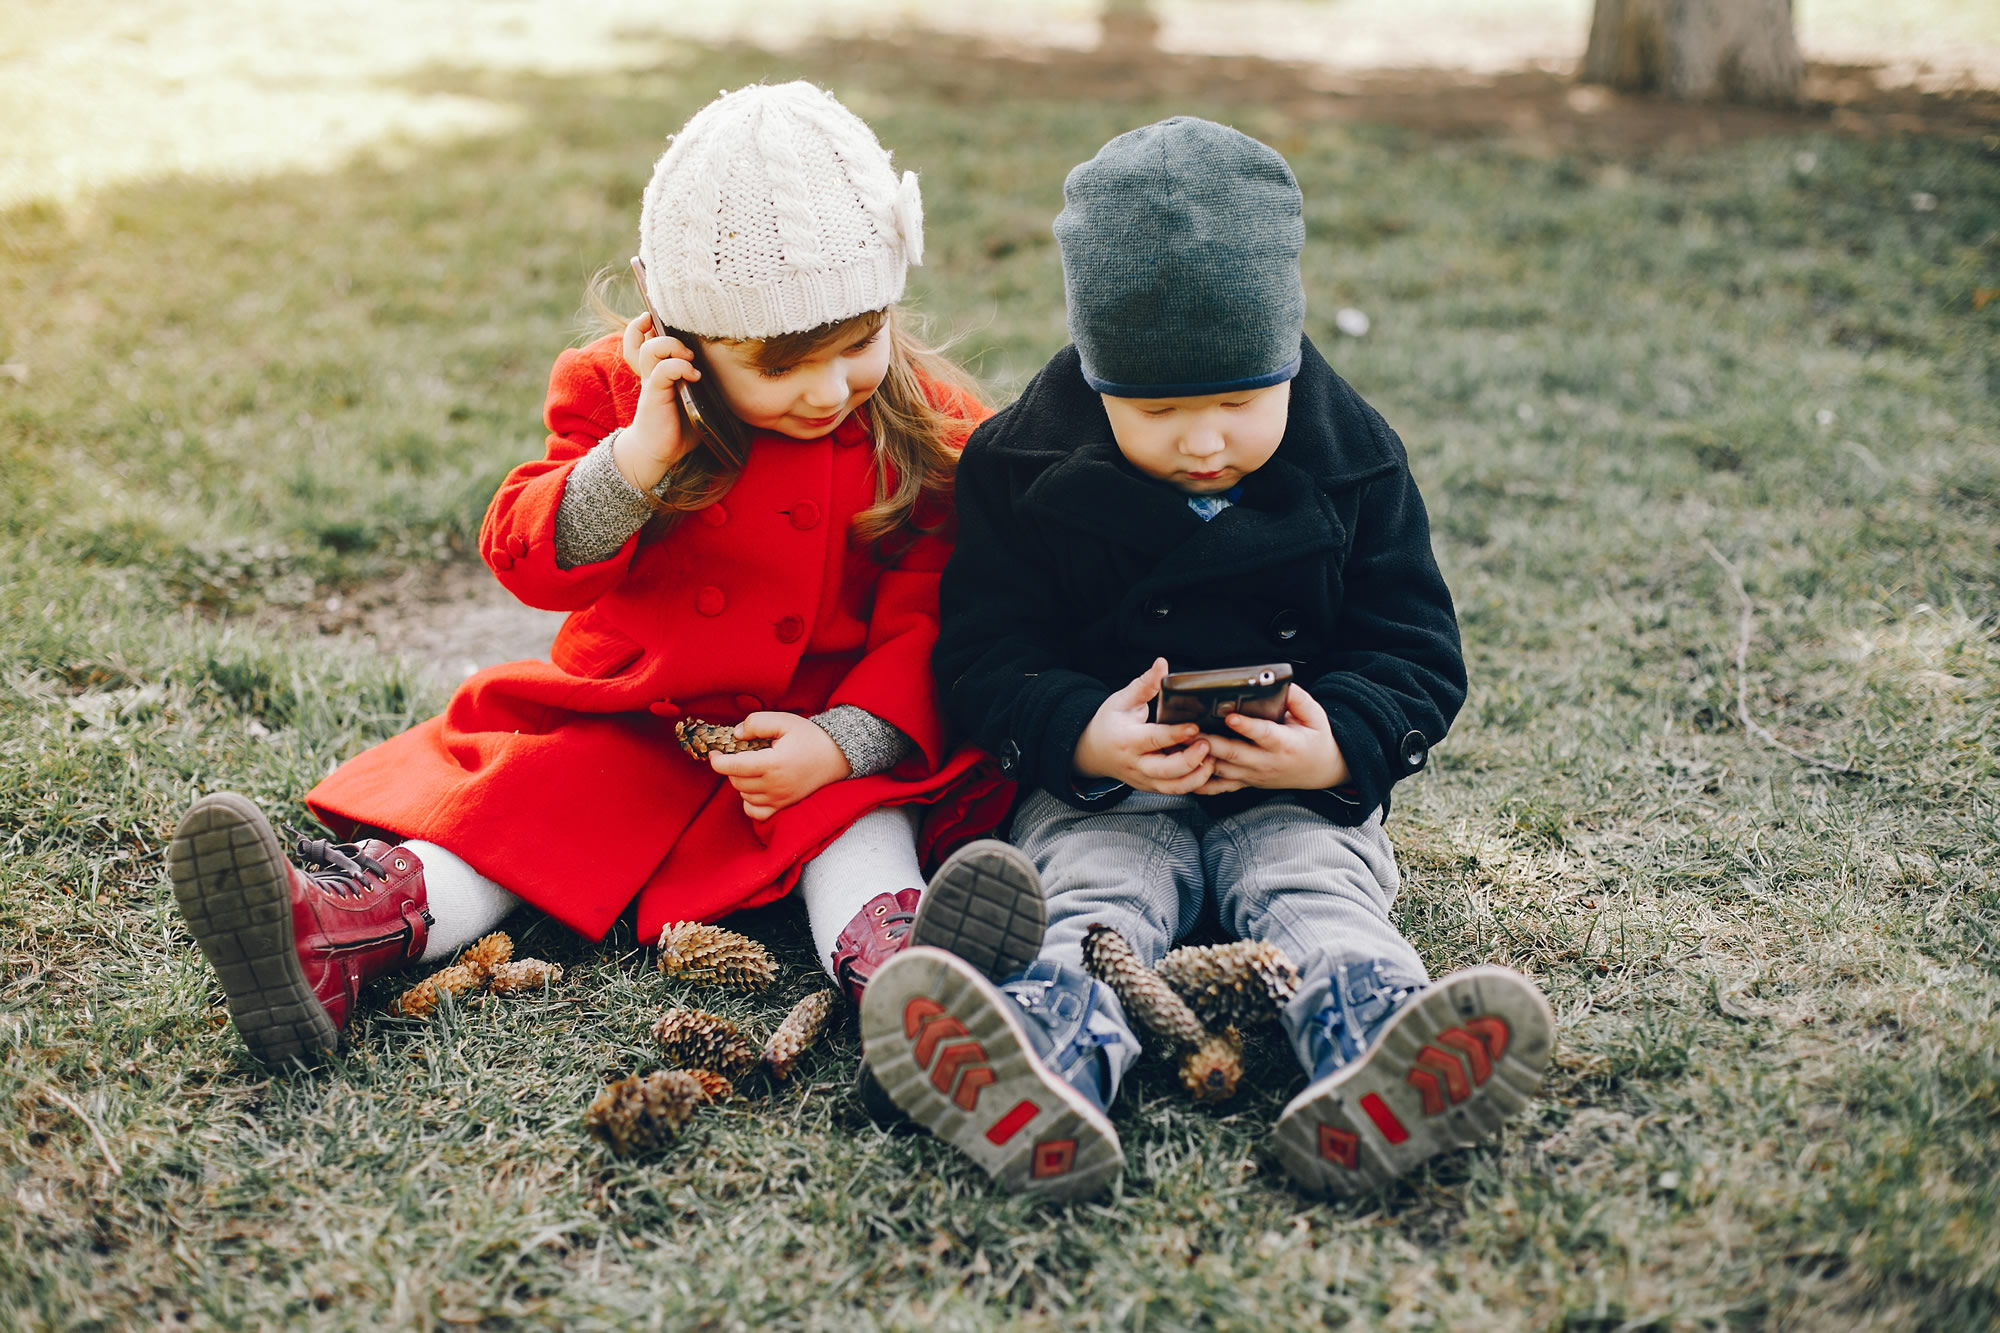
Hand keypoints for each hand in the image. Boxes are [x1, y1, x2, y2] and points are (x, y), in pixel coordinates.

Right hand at [615, 313, 703, 490]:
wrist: (658, 451)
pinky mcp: (654, 394)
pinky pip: (663, 370)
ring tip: (690, 358)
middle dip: (662, 330)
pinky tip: (694, 376)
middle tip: (687, 345)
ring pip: (651, 349)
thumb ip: (707, 386)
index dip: (643, 325)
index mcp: (658, 369)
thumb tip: (740, 374)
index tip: (657, 317)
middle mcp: (652, 371)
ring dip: (672, 347)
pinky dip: (680, 367)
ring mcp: (651, 381)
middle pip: (643, 337)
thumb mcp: (696, 402)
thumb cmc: (679, 427)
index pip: (643, 338)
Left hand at [707, 712, 851, 821]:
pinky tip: (754, 787)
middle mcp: (775, 785)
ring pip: (743, 795)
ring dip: (740, 781)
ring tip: (751, 767)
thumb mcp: (784, 720)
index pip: (733, 767)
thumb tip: (735, 734)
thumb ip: (756, 722)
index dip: (717, 761)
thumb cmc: (809, 737)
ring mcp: (780, 799)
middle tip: (738, 753)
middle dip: (731, 767)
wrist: (836, 756)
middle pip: (736, 781)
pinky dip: (749, 802)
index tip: (714, 752)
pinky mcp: (784, 806)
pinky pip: (756, 813)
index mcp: (773, 763)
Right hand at [1071, 658, 1214, 794]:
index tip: (1194, 727)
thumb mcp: (1122, 700)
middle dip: (1190, 760)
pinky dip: (1194, 783)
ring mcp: (1144, 779)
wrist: (1093, 751)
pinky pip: (1176, 791)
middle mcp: (1135, 764)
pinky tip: (1206, 768)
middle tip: (1208, 744)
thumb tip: (1161, 664)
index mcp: (1127, 740)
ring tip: (1211, 759)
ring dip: (1196, 776)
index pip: (1153, 739)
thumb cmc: (1109, 723)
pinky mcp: (1152, 787)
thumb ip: (1145, 684)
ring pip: (1174, 787)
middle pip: (1165, 771)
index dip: (1175, 734)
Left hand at [1195, 684, 1348, 794]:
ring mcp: (1254, 774)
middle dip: (1210, 741)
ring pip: (1222, 770)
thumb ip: (1299, 699)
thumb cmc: (1316, 740)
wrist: (1321, 770)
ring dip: (1200, 759)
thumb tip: (1283, 685)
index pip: (1264, 734)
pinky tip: (1184, 772)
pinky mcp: (1246, 782)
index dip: (1247, 726)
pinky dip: (1201, 782)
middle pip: (1234, 753)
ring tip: (1180, 746)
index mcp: (1285, 744)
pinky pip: (1220, 786)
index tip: (1231, 717)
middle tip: (1190, 730)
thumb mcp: (1316, 716)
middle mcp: (1267, 762)